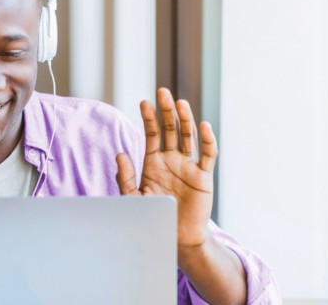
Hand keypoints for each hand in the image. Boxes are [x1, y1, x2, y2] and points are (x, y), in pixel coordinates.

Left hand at [116, 88, 216, 246]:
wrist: (175, 235)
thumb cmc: (152, 215)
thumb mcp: (134, 196)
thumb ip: (126, 177)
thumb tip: (120, 154)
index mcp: (154, 161)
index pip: (152, 133)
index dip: (149, 118)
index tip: (144, 102)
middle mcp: (172, 159)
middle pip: (170, 129)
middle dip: (166, 111)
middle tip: (162, 92)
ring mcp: (189, 165)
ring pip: (188, 137)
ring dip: (185, 120)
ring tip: (180, 103)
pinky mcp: (203, 176)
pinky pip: (208, 155)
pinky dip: (208, 140)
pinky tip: (203, 126)